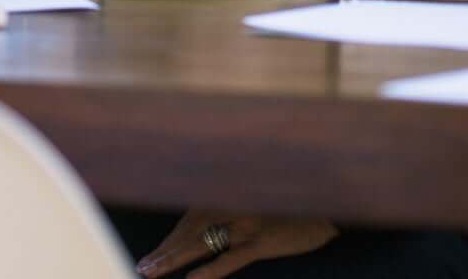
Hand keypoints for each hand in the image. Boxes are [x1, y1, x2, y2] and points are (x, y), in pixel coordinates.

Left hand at [136, 210, 338, 277]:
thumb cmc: (288, 204)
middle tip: (142, 268)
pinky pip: (230, 258)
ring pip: (200, 244)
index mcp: (223, 196)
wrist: (325, 202)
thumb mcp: (253, 200)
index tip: (151, 255)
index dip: (168, 239)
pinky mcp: (261, 241)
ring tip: (152, 272)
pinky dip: (210, 269)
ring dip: (173, 259)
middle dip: (163, 251)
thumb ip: (228, 210)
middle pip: (187, 232)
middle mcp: (228, 206)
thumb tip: (202, 230)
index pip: (187, 221)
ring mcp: (243, 224)